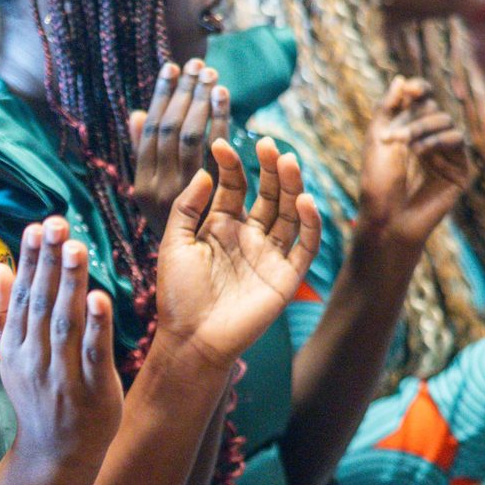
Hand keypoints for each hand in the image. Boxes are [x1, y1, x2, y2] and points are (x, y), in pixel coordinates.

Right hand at [0, 218, 122, 476]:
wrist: (56, 455)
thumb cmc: (39, 399)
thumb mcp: (13, 358)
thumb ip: (4, 314)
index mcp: (17, 347)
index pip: (23, 296)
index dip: (30, 260)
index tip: (35, 225)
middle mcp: (36, 358)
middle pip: (42, 303)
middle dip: (49, 261)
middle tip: (56, 222)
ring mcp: (63, 375)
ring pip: (66, 323)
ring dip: (70, 284)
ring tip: (76, 246)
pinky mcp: (93, 391)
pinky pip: (94, 355)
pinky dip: (97, 327)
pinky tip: (101, 297)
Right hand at [129, 59, 230, 236]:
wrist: (198, 299)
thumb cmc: (181, 244)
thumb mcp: (158, 199)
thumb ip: (147, 156)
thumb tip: (136, 114)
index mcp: (143, 188)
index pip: (150, 133)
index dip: (160, 97)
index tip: (171, 68)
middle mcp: (158, 191)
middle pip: (171, 131)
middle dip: (184, 93)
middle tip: (197, 64)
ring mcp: (184, 197)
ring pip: (191, 137)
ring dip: (200, 101)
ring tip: (211, 75)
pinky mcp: (210, 201)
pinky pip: (216, 152)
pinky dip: (220, 121)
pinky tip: (224, 98)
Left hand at [153, 136, 321, 371]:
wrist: (191, 339)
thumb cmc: (177, 295)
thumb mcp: (174, 243)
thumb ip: (186, 207)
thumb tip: (203, 172)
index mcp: (220, 226)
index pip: (234, 186)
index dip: (231, 165)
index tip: (220, 145)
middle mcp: (248, 236)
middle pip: (267, 194)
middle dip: (269, 168)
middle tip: (269, 144)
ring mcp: (269, 255)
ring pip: (289, 213)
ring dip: (291, 187)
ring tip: (288, 162)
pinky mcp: (286, 276)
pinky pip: (305, 246)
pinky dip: (310, 224)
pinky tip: (305, 200)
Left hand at [354, 77, 473, 251]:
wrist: (385, 219)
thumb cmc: (377, 183)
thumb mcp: (377, 138)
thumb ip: (389, 107)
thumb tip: (402, 79)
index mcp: (411, 132)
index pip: (423, 100)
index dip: (419, 90)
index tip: (411, 89)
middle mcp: (431, 141)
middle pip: (432, 108)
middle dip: (413, 118)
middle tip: (393, 138)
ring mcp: (447, 156)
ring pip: (446, 121)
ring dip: (424, 128)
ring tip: (405, 146)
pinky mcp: (460, 171)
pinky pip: (458, 140)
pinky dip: (438, 140)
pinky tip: (420, 153)